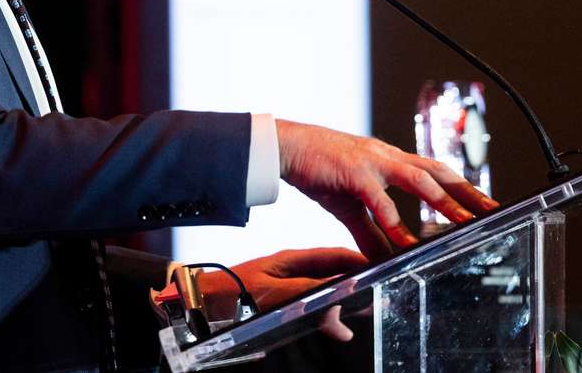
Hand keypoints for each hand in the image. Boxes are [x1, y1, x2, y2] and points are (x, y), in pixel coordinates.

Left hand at [198, 248, 369, 340]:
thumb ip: (306, 297)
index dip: (361, 262)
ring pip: (324, 292)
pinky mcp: (280, 303)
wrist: (199, 302)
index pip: (336, 256)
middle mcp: (292, 270)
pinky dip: (327, 315)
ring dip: (343, 302)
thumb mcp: (271, 293)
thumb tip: (338, 305)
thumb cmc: (229, 292)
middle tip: (379, 295)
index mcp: (292, 259)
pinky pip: (311, 306)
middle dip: (357, 284)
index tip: (382, 269)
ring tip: (364, 312)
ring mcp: (287, 286)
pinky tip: (336, 326)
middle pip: (334, 274)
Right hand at [276, 120, 498, 258]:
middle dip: (466, 191)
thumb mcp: (349, 206)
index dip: (460, 187)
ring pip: (420, 180)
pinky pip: (381, 200)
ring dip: (445, 201)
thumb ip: (371, 232)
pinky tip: (408, 241)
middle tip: (492, 210)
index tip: (483, 203)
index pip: (434, 172)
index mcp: (389, 161)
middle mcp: (388, 157)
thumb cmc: (318, 169)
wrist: (287, 148)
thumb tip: (389, 256)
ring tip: (465, 222)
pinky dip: (397, 221)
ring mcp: (373, 162)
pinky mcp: (355, 173)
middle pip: (438, 171)